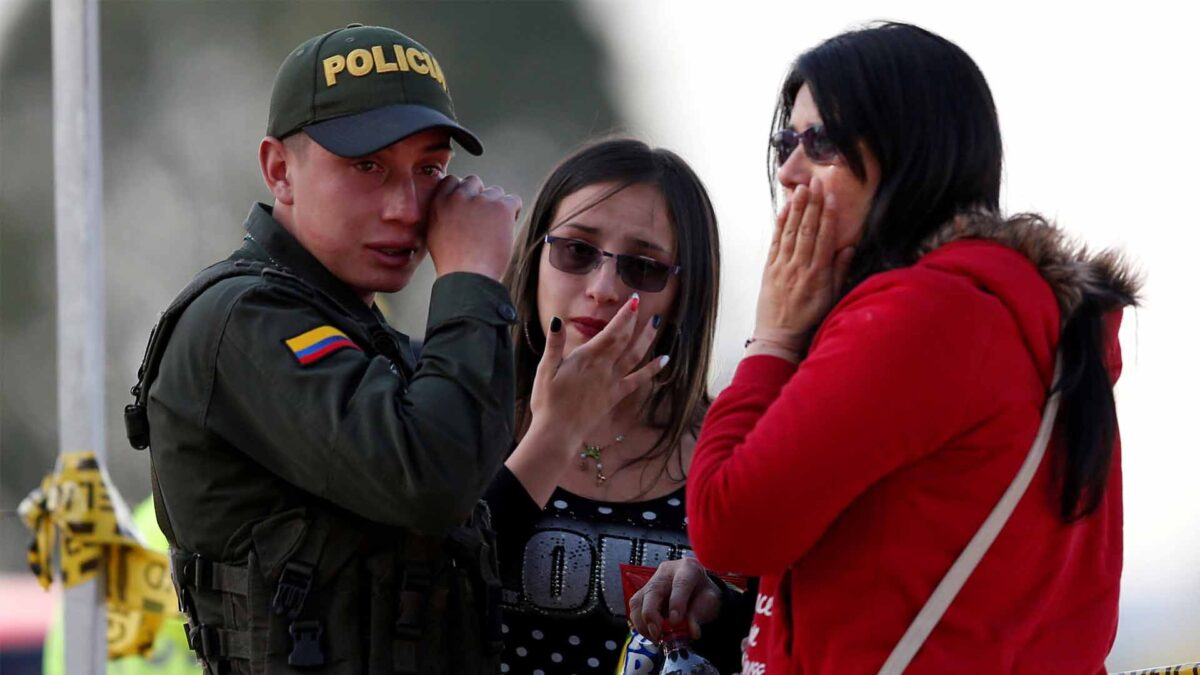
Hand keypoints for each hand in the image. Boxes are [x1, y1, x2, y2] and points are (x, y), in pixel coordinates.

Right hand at [426, 175, 521, 279]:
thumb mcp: (434, 235)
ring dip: (497, 206)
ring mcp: (481, 200)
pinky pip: (513, 200)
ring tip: (494, 229)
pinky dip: (513, 212)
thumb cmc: (452, 263)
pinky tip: (506, 228)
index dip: (463, 193)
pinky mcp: (501, 207)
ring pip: (496, 192)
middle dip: (480, 197)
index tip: (468, 206)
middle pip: (475, 182)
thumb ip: (440, 214)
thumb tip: (450, 207)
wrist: (467, 277)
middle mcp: (459, 196)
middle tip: (483, 219)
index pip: (453, 181)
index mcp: (440, 202)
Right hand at [528, 296, 666, 449]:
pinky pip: (638, 380)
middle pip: (625, 340)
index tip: (634, 301)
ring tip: (657, 324)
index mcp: (587, 358)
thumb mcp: (544, 370)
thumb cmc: (547, 401)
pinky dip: (652, 369)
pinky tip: (664, 360)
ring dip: (647, 339)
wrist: (558, 432)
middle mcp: (604, 368)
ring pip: (635, 356)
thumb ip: (553, 344)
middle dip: (634, 320)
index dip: (624, 315)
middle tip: (642, 303)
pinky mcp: (616, 395)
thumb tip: (557, 321)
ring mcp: (612, 382)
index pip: (611, 332)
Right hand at [627, 557, 721, 641]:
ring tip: (655, 637)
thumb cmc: (703, 594)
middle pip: (652, 591)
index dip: (676, 603)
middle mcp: (666, 572)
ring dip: (643, 623)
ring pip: (638, 601)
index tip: (675, 622)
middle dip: (652, 615)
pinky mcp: (642, 594)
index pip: (680, 583)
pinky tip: (651, 633)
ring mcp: (651, 582)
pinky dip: (640, 624)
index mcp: (687, 568)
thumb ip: (699, 615)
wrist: (698, 591)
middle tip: (658, 634)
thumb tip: (692, 632)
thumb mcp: (709, 602)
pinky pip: (635, 609)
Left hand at [752, 177, 853, 353]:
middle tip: (816, 182)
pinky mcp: (769, 269)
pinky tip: (784, 209)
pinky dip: (780, 224)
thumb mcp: (831, 297)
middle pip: (807, 230)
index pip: (824, 239)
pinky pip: (775, 242)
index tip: (830, 197)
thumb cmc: (808, 317)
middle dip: (812, 205)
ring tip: (801, 189)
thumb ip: (840, 271)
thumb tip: (848, 247)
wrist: (779, 335)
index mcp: (817, 275)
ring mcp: (782, 267)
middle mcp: (799, 268)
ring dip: (796, 209)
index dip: (828, 216)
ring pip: (790, 233)